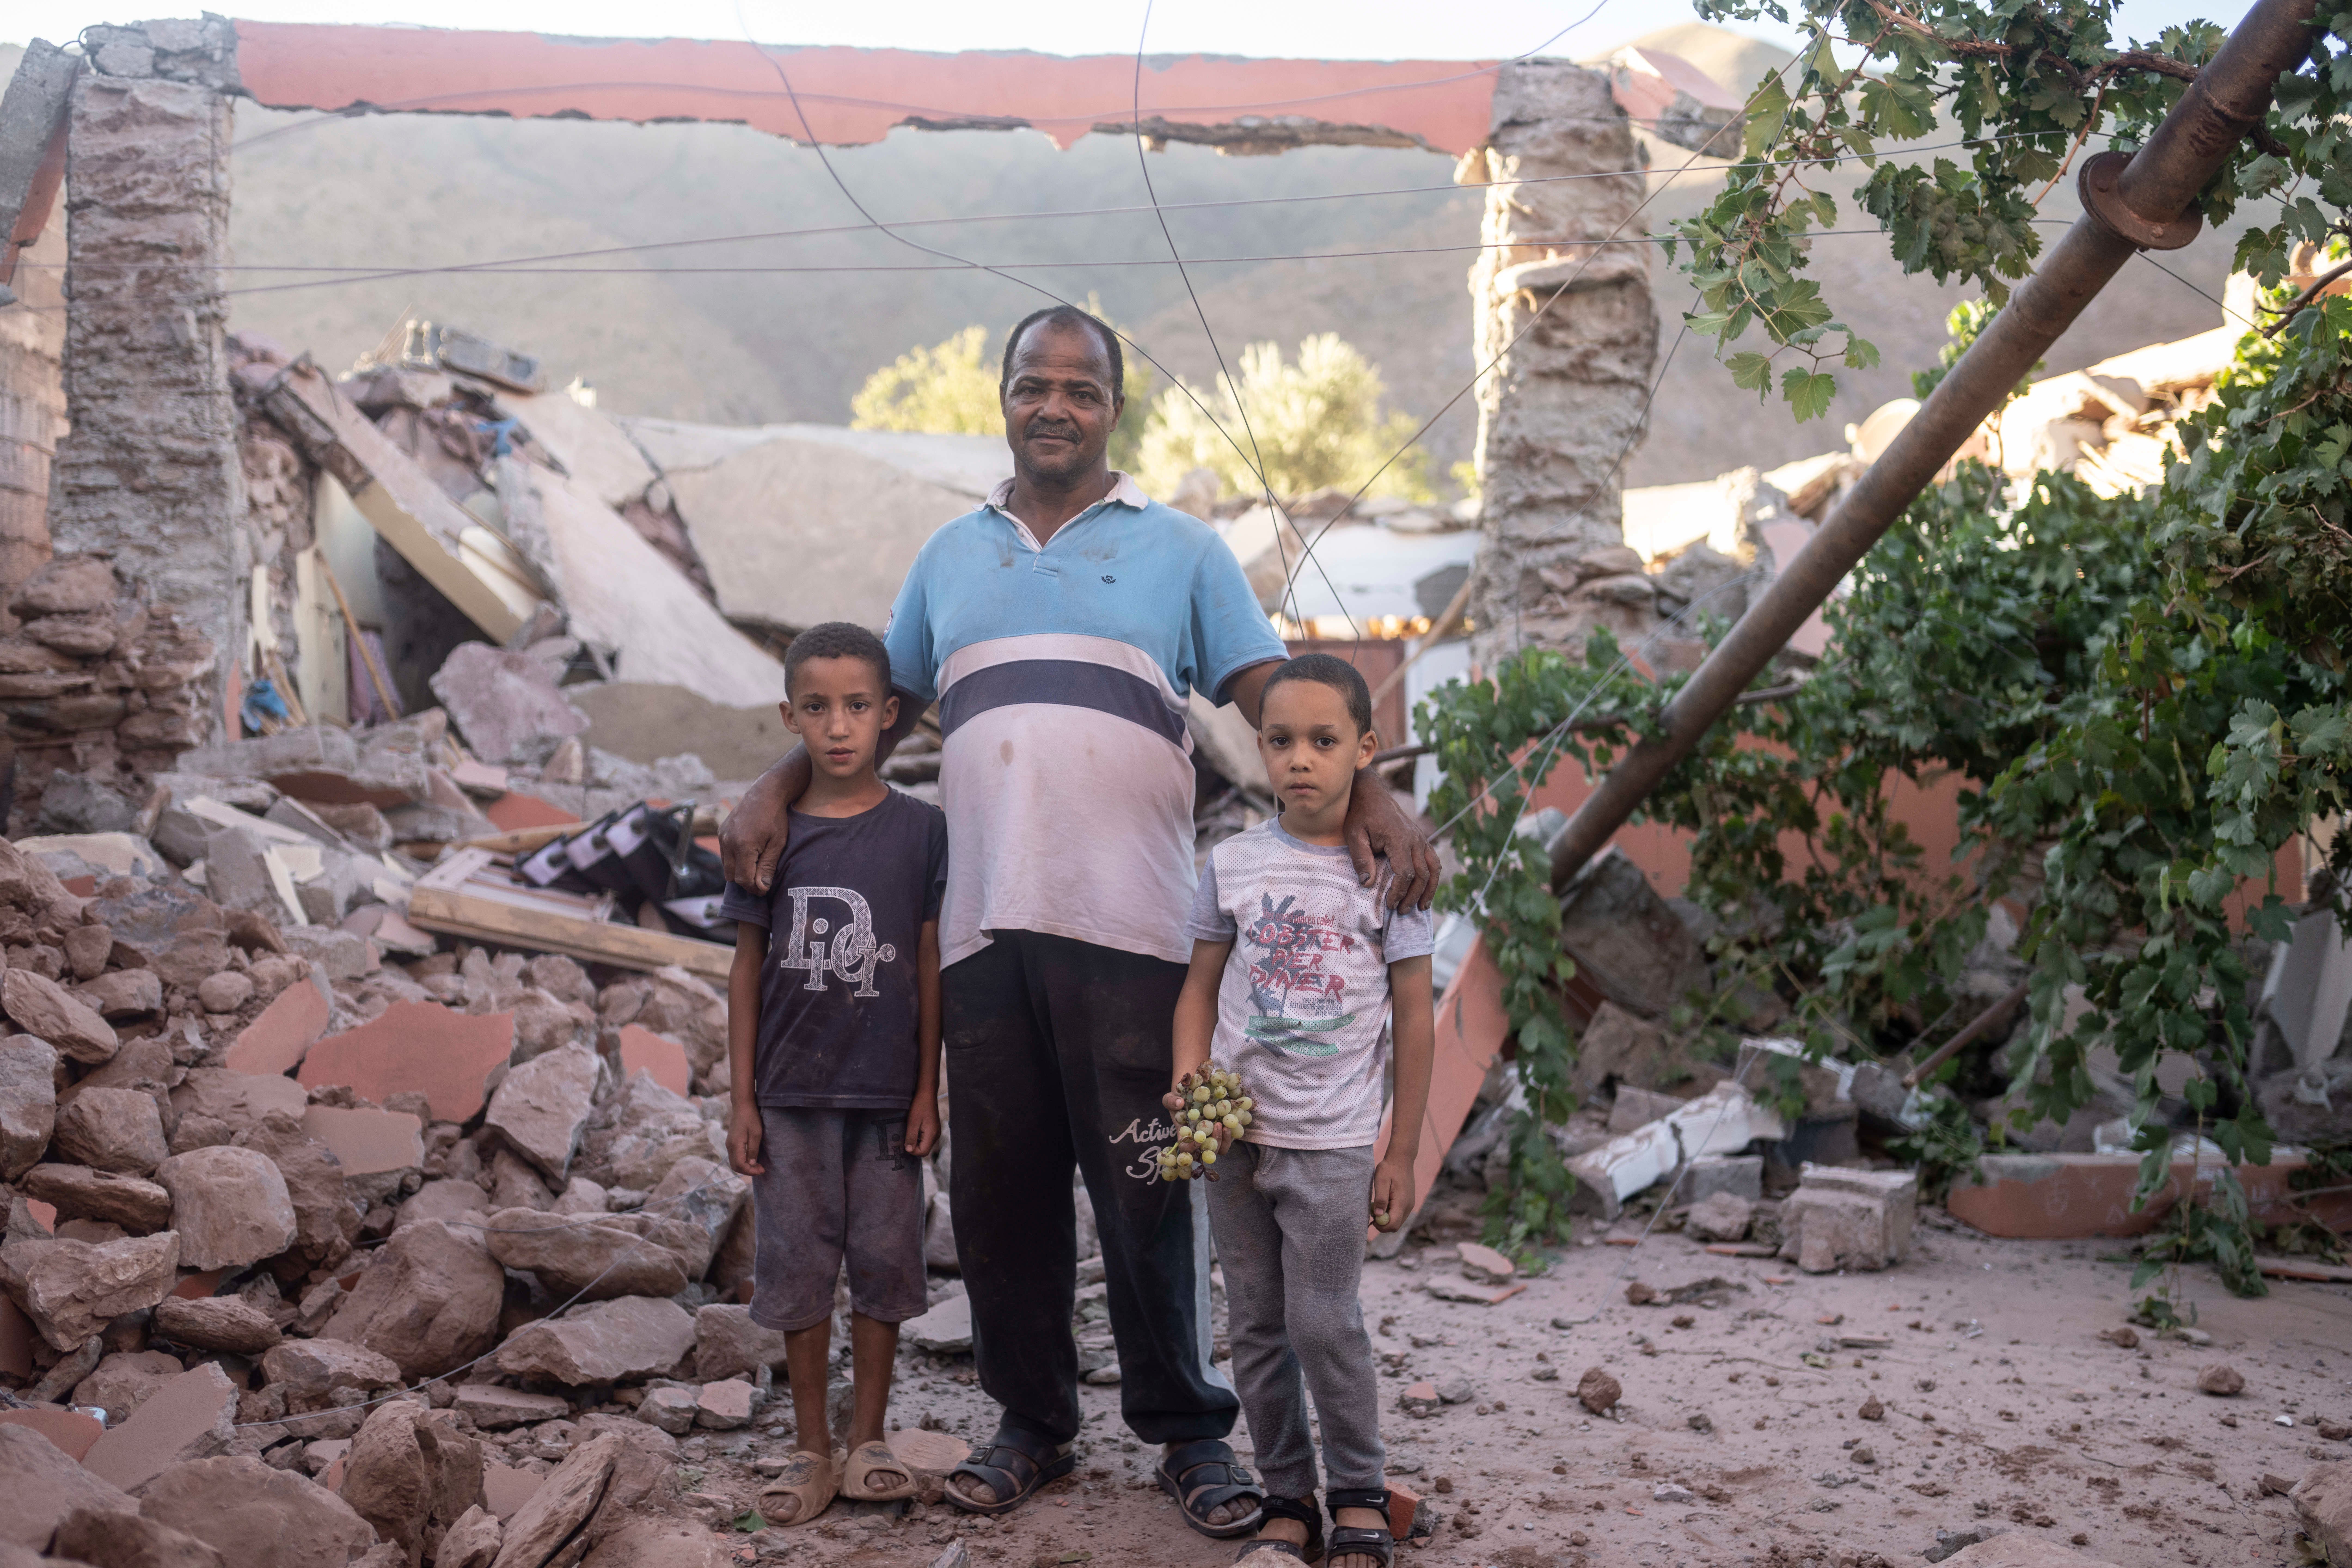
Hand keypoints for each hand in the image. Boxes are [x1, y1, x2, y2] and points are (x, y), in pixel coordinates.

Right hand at [719, 767, 794, 892]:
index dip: (754, 888)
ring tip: (757, 866)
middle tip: (761, 880)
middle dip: (746, 881)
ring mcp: (722, 836)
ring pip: (727, 867)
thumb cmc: (775, 818)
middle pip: (732, 876)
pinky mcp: (721, 832)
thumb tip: (761, 888)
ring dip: (740, 871)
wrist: (765, 793)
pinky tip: (750, 854)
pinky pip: (725, 855)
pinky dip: (735, 859)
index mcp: (743, 845)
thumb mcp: (777, 843)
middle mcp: (728, 842)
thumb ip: (768, 866)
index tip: (765, 889)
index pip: (743, 879)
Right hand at [727, 1099, 765, 1176]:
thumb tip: (751, 1164)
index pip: (740, 1165)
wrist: (742, 1105)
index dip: (751, 1171)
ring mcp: (729, 1144)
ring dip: (745, 1166)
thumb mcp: (756, 1134)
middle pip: (735, 1166)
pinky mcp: (731, 1141)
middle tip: (761, 1169)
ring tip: (758, 1165)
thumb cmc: (751, 1117)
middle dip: (748, 1171)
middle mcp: (729, 1146)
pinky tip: (752, 1159)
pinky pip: (735, 1156)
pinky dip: (742, 1161)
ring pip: (734, 1162)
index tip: (762, 1170)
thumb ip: (753, 1150)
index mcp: (735, 1145)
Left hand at [905, 1093, 939, 1157]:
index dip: (913, 1151)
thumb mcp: (912, 1122)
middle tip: (905, 1139)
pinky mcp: (933, 1128)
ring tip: (909, 1133)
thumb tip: (909, 1150)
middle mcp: (936, 1135)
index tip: (905, 1143)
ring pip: (925, 1144)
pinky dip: (919, 1138)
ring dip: (916, 1142)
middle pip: (925, 1149)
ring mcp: (936, 1131)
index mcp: (932, 1134)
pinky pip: (926, 1138)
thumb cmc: (919, 1106)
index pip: (923, 1152)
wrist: (927, 1093)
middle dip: (914, 1147)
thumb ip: (911, 1137)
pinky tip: (914, 1130)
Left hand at [1344, 776, 1437, 911]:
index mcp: (1399, 839)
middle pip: (1421, 874)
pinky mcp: (1421, 839)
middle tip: (1401, 911)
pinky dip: (1432, 877)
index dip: (1399, 891)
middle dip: (1412, 895)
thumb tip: (1367, 883)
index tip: (1389, 904)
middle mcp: (1415, 839)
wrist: (1371, 794)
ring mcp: (1421, 839)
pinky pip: (1433, 861)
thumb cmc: (1361, 814)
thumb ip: (1361, 858)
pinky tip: (1427, 890)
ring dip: (1429, 889)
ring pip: (1433, 868)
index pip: (1405, 872)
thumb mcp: (1354, 835)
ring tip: (1421, 908)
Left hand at [1370, 1150, 1414, 1231]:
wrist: (1401, 1159)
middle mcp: (1408, 1206)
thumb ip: (1380, 1199)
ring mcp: (1410, 1204)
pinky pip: (1400, 1214)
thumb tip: (1378, 1215)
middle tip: (1374, 1211)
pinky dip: (1391, 1213)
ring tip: (1379, 1204)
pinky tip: (1385, 1201)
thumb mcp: (1381, 1182)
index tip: (1372, 1218)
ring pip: (1398, 1221)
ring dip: (1387, 1218)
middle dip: (1383, 1224)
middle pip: (1396, 1226)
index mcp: (1401, 1203)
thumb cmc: (1389, 1169)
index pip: (1393, 1225)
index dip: (1381, 1226)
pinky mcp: (1409, 1202)